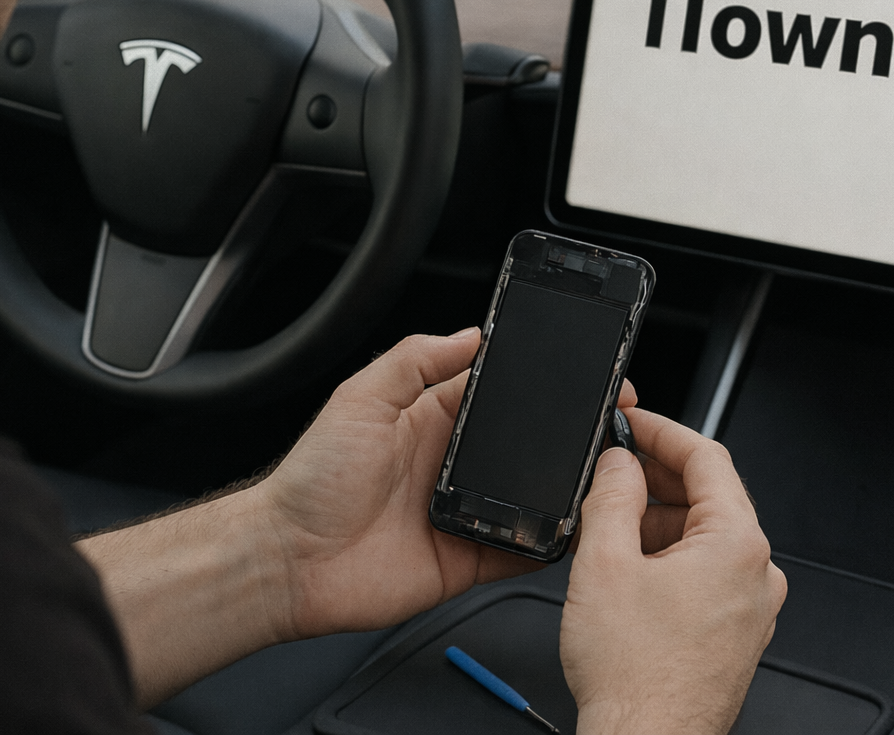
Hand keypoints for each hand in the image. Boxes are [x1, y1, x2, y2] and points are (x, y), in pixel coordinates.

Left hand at [254, 329, 638, 640]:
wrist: (288, 560)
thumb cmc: (310, 480)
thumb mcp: (359, 398)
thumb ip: (413, 361)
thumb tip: (470, 334)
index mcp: (431, 418)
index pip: (498, 391)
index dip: (538, 382)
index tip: (577, 371)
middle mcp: (453, 462)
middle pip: (524, 442)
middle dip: (565, 432)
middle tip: (605, 419)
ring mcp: (465, 510)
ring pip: (532, 495)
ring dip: (562, 485)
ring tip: (598, 471)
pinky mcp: (468, 558)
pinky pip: (521, 551)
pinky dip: (548, 543)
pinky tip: (569, 529)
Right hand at [560, 409, 786, 734]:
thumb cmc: (635, 677)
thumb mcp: (604, 562)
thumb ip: (612, 495)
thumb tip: (619, 462)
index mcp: (738, 545)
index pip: (707, 457)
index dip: (662, 430)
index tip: (632, 421)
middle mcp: (758, 574)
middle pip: (708, 497)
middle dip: (655, 478)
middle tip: (610, 470)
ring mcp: (751, 608)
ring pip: (703, 538)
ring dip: (657, 522)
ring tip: (606, 529)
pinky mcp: (735, 634)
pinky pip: (705, 575)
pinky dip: (667, 559)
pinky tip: (626, 569)